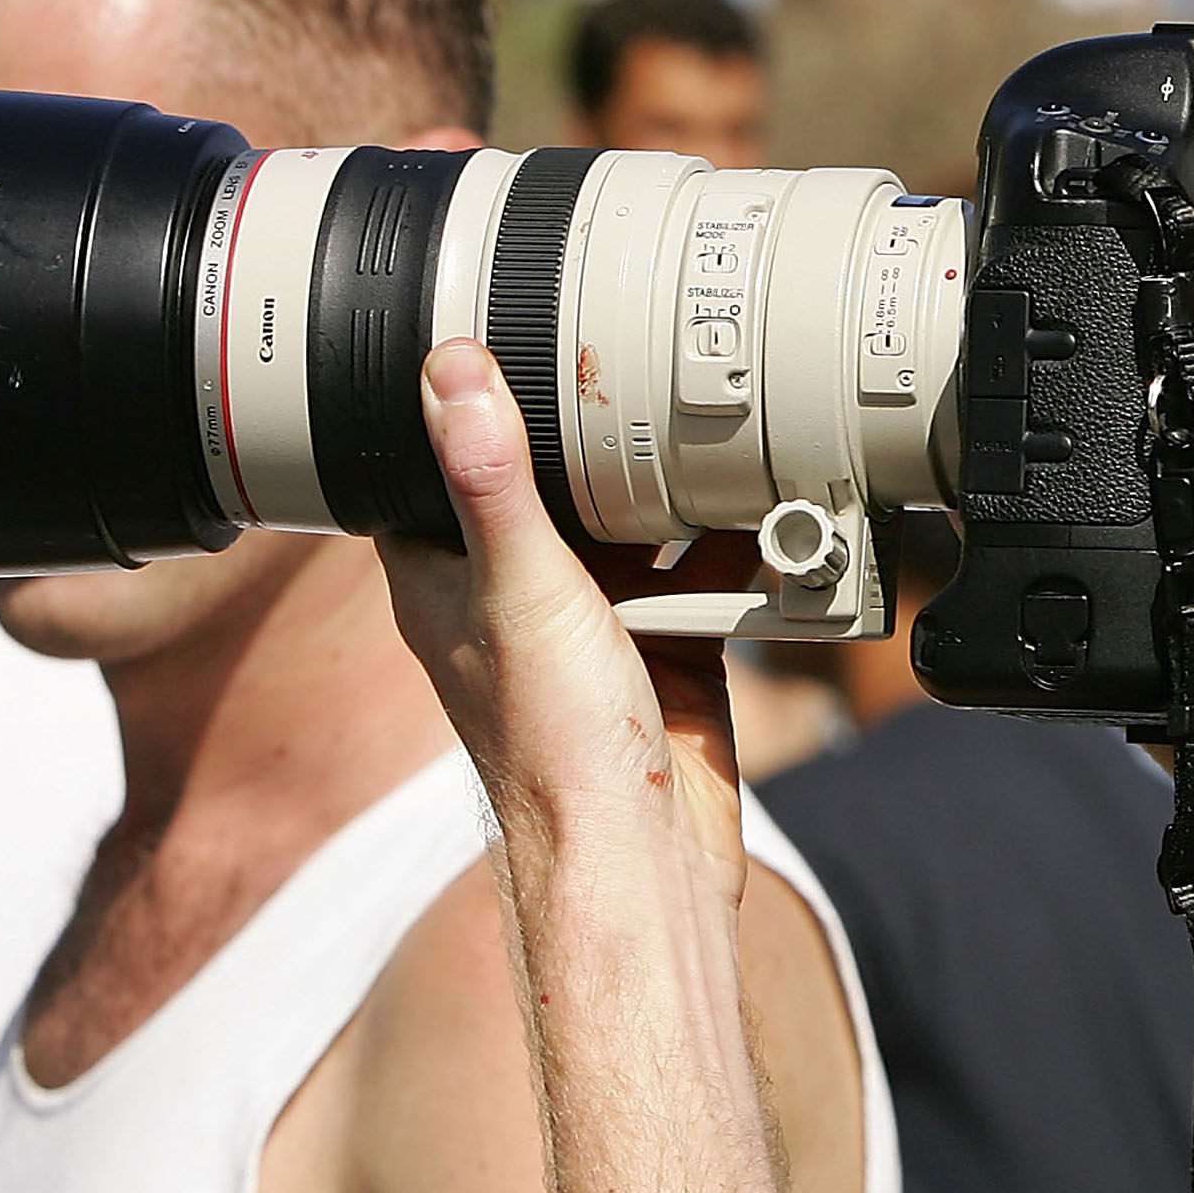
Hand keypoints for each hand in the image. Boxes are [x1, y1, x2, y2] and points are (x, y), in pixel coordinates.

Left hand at [378, 339, 752, 897]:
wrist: (643, 858)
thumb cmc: (555, 746)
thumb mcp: (523, 586)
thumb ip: (494, 479)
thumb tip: (451, 370)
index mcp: (449, 581)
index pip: (430, 470)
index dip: (450, 405)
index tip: (485, 334)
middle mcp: (516, 600)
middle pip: (543, 488)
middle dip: (581, 430)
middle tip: (619, 351)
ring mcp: (593, 626)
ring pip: (627, 527)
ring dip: (663, 482)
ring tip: (698, 406)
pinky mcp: (665, 651)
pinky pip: (699, 574)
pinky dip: (732, 541)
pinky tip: (762, 498)